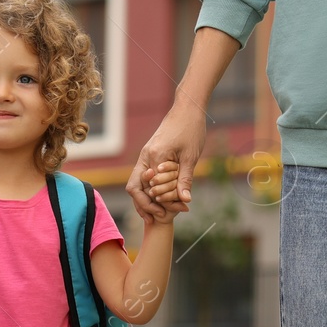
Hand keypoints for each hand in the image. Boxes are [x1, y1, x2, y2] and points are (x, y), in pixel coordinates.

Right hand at [128, 102, 204, 221]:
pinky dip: (149, 189)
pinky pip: (144, 176)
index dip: (156, 204)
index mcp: (154, 157)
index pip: (148, 189)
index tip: (170, 214)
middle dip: (144, 206)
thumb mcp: (191, 156)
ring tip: (156, 214)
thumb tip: (185, 200)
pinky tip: (159, 199)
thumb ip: (185, 179)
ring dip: (145, 200)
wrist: (187, 108)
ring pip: (137, 183)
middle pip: (135, 188)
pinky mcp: (150, 155)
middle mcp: (145, 157)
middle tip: (158, 219)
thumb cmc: (191, 129)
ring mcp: (145, 156)